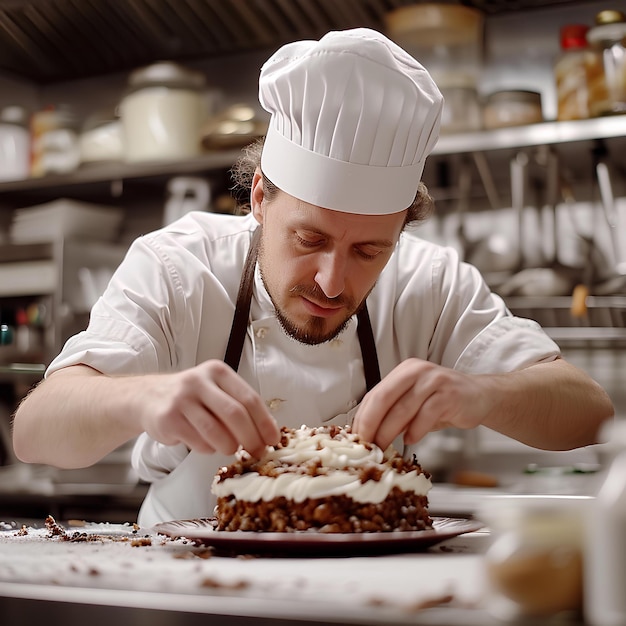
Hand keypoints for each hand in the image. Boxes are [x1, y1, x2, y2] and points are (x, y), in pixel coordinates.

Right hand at [138, 360, 279, 457]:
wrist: (148, 397)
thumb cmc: (191, 398)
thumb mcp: (216, 391)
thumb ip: (240, 406)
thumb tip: (269, 431)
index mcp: (218, 372)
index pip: (249, 398)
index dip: (264, 422)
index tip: (274, 439)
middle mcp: (199, 381)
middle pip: (235, 414)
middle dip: (251, 438)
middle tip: (258, 452)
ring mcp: (182, 399)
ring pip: (216, 432)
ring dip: (229, 446)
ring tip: (230, 448)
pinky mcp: (168, 418)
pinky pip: (198, 442)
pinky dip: (208, 449)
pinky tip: (206, 444)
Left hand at [352, 358, 493, 449]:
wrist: (479, 396)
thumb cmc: (442, 401)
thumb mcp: (414, 402)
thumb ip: (393, 412)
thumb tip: (367, 434)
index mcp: (403, 371)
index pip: (374, 394)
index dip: (362, 418)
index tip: (355, 438)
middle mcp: (416, 371)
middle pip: (383, 398)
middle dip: (371, 425)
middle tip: (366, 446)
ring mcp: (433, 381)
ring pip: (403, 409)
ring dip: (390, 432)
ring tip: (384, 448)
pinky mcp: (449, 394)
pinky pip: (426, 415)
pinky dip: (415, 431)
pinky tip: (411, 440)